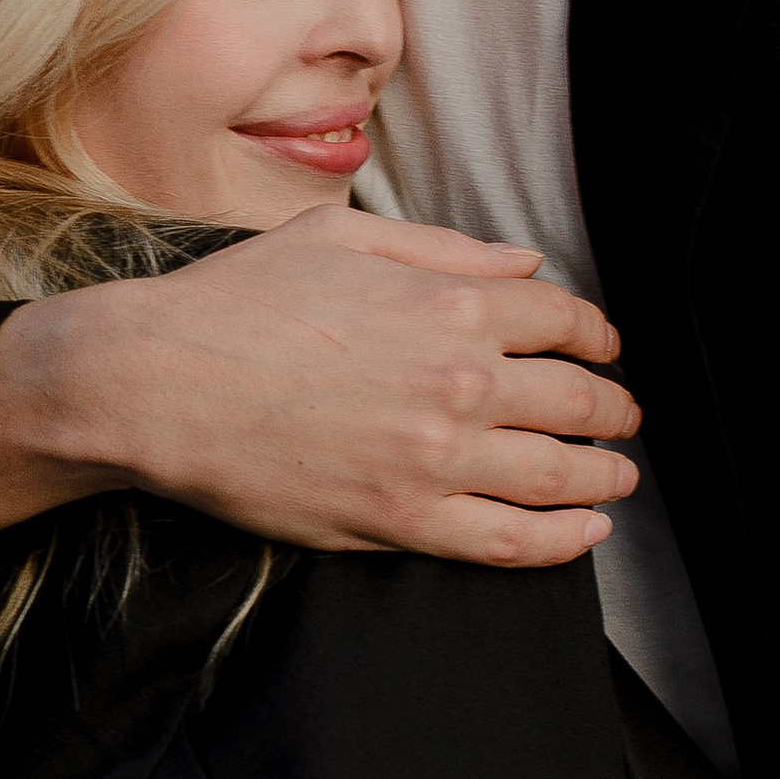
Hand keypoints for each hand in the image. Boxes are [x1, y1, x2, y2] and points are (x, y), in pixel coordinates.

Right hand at [0, 209, 638, 566]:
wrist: (157, 383)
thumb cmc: (235, 302)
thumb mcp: (339, 238)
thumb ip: (443, 249)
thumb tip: (524, 265)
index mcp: (448, 303)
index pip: (562, 320)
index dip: (596, 336)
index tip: (603, 350)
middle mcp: (459, 379)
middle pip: (578, 399)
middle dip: (613, 407)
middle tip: (622, 416)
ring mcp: (436, 456)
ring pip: (560, 474)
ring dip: (604, 475)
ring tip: (618, 477)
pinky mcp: (402, 520)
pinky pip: (511, 540)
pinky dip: (563, 540)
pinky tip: (586, 533)